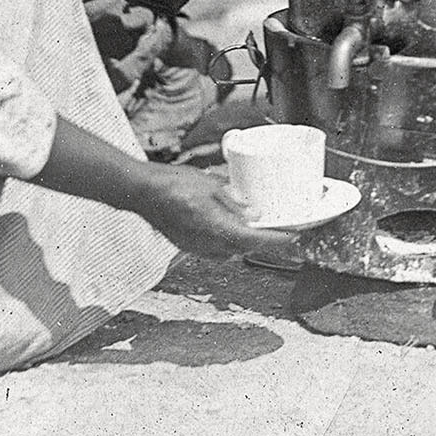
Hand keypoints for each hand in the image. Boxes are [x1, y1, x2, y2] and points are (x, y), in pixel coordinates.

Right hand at [139, 164, 305, 257]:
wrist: (142, 193)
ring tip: (255, 226)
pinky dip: (228, 241)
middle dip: (263, 240)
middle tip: (276, 227)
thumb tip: (254, 213)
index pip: (254, 241)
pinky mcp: (189, 246)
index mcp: (214, 226)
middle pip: (245, 248)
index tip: (293, 236)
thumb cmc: (172, 185)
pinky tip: (229, 227)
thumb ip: (233, 202)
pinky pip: (215, 249)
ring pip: (231, 251)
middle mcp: (206, 243)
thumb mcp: (210, 185)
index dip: (277, 240)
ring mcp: (196, 247)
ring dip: (245, 241)